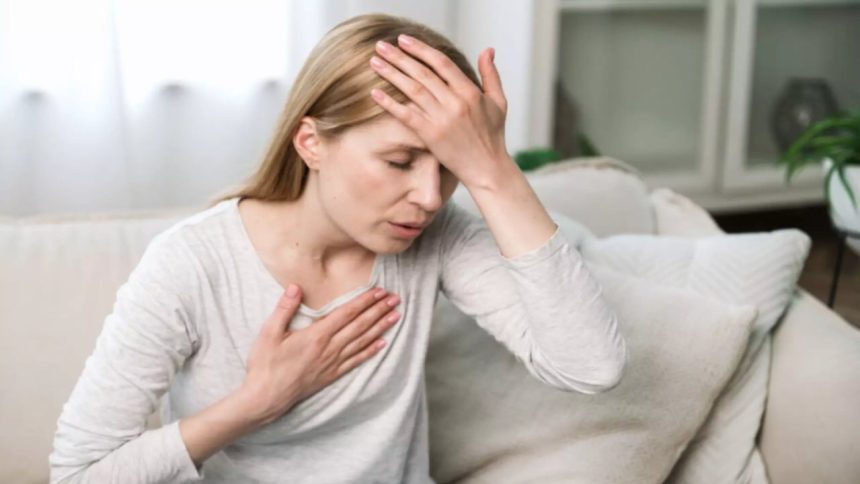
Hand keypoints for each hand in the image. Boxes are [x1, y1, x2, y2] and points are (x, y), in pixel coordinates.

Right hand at [241, 285, 401, 425]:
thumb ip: (284, 308)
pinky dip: (371, 351)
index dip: (365, 301)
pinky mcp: (331, 375)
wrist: (266, 397)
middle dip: (379, 310)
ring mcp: (332, 363)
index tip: (379, 291)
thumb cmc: (265, 364)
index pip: (347, 313)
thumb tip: (295, 286)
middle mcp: (329, 348)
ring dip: (380, 327)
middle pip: (360, 325)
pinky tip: (382, 344)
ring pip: (362, 341)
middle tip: (396, 299)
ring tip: (396, 316)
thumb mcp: (269, 332)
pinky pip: (356, 361)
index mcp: (316, 335)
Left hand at [369, 34, 512, 188]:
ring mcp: (442, 119)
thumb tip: (487, 49)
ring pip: (413, 90)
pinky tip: (375, 93)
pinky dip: (390, 103)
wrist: (487, 168)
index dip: (421, 49)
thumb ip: (491, 74)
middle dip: (399, 57)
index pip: (442, 63)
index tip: (404, 40)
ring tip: (374, 62)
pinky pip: (407, 116)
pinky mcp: (432, 136)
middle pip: (423, 73)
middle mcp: (455, 103)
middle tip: (381, 46)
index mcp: (470, 92)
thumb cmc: (492, 136)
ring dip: (391, 74)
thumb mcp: (498, 102)